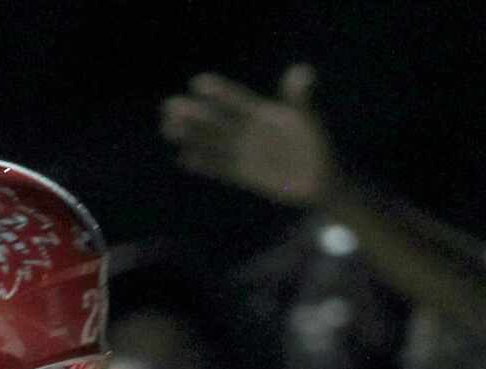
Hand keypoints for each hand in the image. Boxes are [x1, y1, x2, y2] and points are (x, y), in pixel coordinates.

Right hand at [161, 65, 331, 205]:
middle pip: (216, 120)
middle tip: (170, 106)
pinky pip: (220, 168)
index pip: (235, 99)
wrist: (318, 180)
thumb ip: (300, 97)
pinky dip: (204, 164)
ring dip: (191, 136)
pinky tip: (185, 158)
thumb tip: (302, 72)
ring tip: (168, 128)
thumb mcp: (307, 118)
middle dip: (194, 114)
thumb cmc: (314, 144)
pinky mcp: (244, 174)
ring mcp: (244, 152)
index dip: (219, 92)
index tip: (199, 83)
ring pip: (212, 142)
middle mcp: (247, 131)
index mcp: (260, 113)